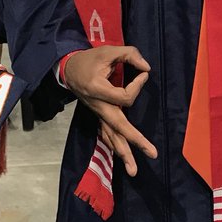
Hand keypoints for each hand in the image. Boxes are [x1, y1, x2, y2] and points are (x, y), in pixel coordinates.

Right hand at [64, 46, 157, 176]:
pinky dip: (115, 147)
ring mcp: (98, 114)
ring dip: (122, 154)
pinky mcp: (99, 116)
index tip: (143, 74)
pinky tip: (123, 158)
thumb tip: (146, 68)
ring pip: (110, 136)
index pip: (125, 97)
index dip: (138, 85)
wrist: (69, 69)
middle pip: (117, 127)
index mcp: (97, 90)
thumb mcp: (108, 50)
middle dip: (135, 141)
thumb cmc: (90, 59)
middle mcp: (98, 106)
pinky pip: (107, 135)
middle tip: (153, 153)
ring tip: (133, 171)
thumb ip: (129, 54)